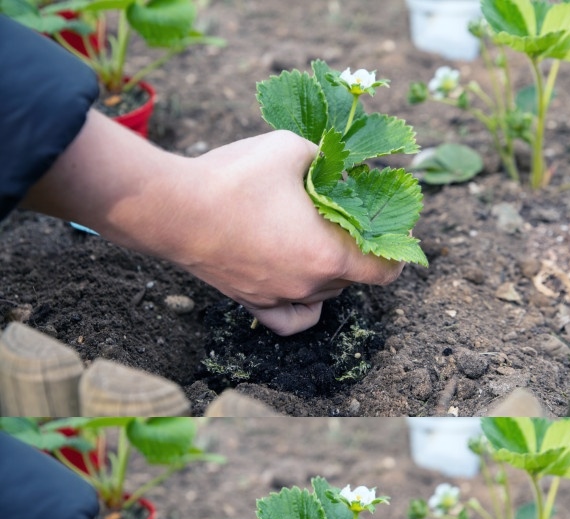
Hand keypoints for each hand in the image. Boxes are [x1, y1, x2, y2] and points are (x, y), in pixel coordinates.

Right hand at [171, 131, 403, 334]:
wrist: (173, 209)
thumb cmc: (235, 177)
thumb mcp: (291, 148)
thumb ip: (327, 161)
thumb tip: (340, 167)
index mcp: (328, 252)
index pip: (384, 271)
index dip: (395, 251)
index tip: (391, 231)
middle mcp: (309, 284)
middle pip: (353, 278)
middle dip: (359, 250)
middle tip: (347, 219)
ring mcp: (281, 298)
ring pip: (324, 293)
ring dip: (331, 270)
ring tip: (317, 237)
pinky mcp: (254, 303)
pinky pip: (292, 319)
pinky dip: (305, 307)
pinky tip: (304, 288)